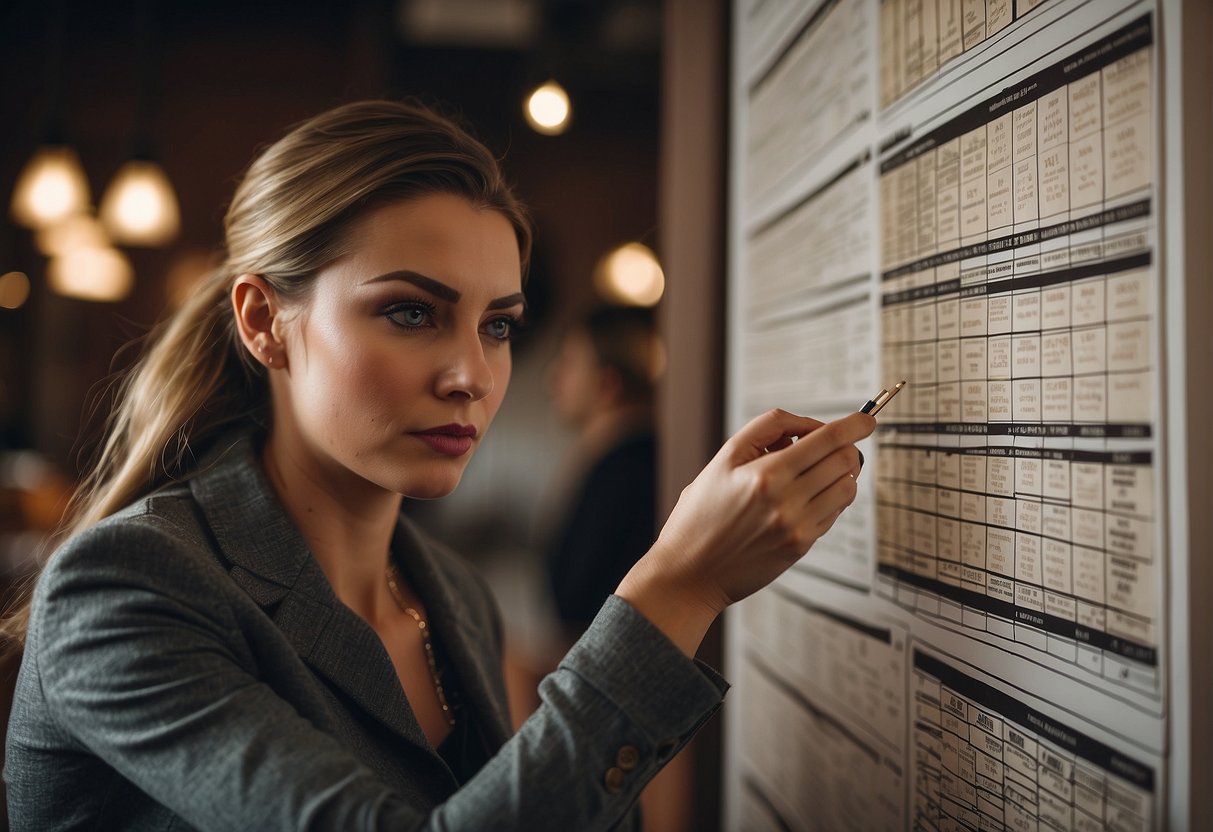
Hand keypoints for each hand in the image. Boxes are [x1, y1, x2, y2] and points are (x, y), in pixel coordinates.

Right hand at [616, 409, 875, 654]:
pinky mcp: (800, 547)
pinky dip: (830, 498)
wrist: (689, 573)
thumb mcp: (722, 460)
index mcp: (765, 474)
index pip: (826, 440)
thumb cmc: (700, 515)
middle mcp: (785, 501)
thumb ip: (764, 431)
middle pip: (844, 461)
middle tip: (834, 445)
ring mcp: (797, 527)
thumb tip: (807, 425)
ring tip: (819, 471)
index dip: (854, 425)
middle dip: (848, 446)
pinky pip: (834, 513)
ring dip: (842, 473)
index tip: (866, 419)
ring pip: (847, 487)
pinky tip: (808, 496)